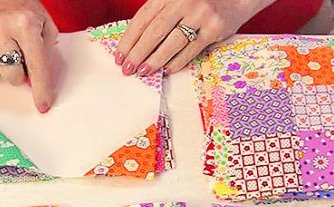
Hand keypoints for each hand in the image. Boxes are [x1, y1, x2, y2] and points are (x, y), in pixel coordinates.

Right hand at [0, 0, 57, 112]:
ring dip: (3, 72)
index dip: (41, 89)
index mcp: (25, 24)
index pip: (36, 65)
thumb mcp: (46, 25)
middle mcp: (2, 29)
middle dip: (20, 74)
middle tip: (21, 60)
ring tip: (7, 55)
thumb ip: (46, 53)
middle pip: (13, 75)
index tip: (43, 104)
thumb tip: (40, 82)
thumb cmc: (24, 8)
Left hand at [115, 0, 272, 75]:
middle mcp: (184, 2)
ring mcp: (200, 15)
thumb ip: (160, 14)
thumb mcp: (177, 0)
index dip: (129, 39)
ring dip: (155, 59)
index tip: (119, 55)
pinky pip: (191, 49)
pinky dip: (177, 61)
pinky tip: (166, 70)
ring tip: (143, 71)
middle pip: (154, 31)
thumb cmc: (202, 2)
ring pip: (172, 42)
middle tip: (127, 68)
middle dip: (138, 52)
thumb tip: (135, 43)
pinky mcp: (214, 29)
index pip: (143, 18)